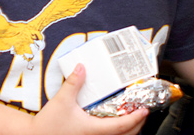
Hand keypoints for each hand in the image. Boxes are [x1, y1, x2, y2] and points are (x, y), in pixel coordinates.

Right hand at [32, 64, 147, 134]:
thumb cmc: (48, 124)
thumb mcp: (62, 100)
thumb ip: (74, 82)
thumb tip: (82, 66)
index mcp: (94, 129)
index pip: (122, 126)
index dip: (136, 117)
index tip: (145, 109)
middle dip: (138, 124)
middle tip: (143, 111)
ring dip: (129, 129)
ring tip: (133, 116)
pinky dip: (117, 131)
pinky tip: (115, 122)